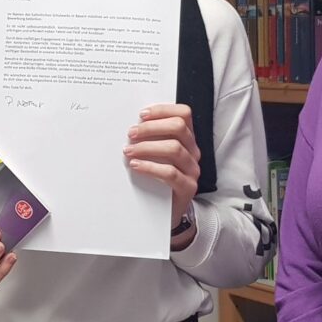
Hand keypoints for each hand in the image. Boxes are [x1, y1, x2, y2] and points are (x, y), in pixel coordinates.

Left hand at [124, 103, 199, 224]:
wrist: (166, 210)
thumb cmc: (158, 178)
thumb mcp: (157, 155)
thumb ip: (151, 139)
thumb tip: (132, 126)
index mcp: (187, 139)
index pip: (184, 114)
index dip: (163, 110)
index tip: (142, 115)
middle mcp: (193, 152)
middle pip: (178, 128)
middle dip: (151, 127)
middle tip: (131, 133)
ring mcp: (192, 170)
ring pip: (174, 149)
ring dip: (147, 147)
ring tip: (129, 151)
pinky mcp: (187, 187)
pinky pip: (170, 173)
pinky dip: (150, 167)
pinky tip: (136, 166)